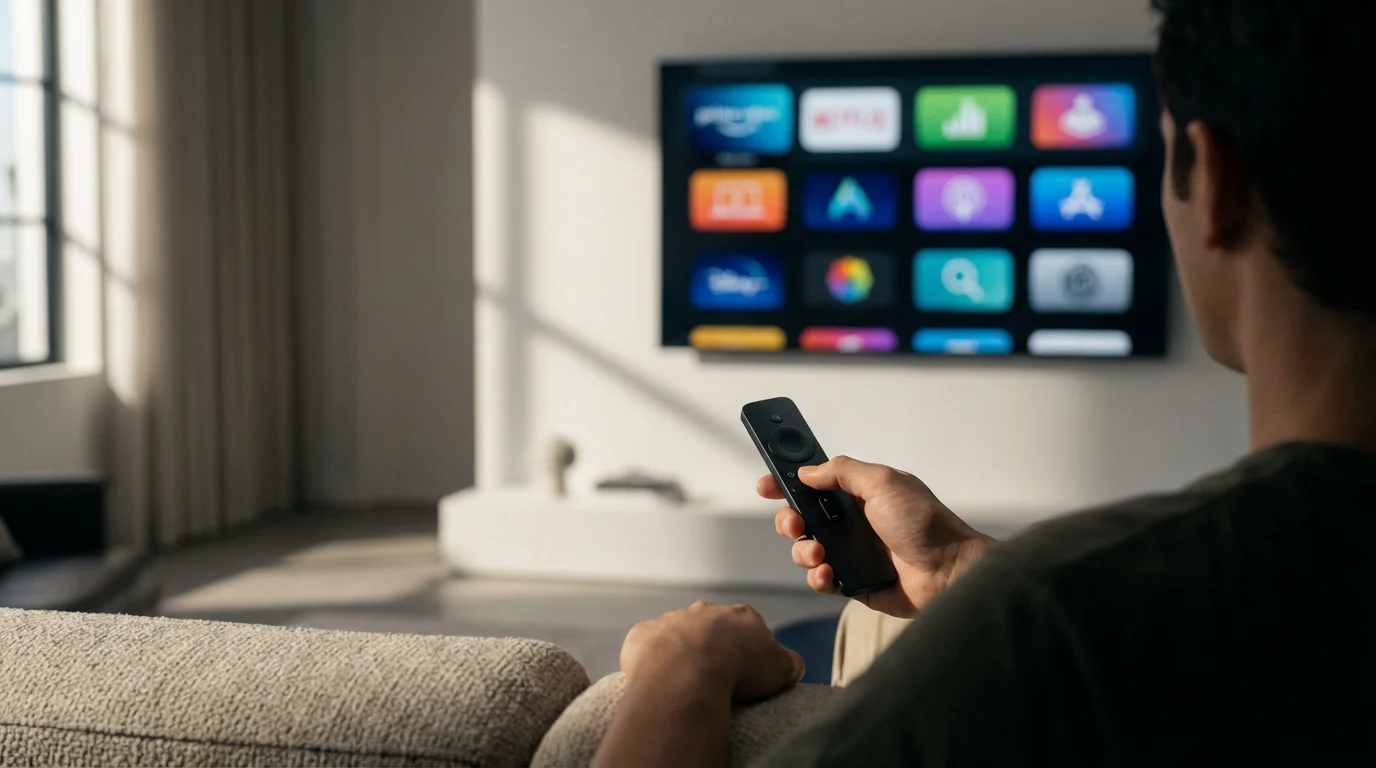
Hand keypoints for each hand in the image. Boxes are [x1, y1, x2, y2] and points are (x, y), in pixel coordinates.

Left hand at [620, 600, 804, 703]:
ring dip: (680, 652)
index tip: (745, 671)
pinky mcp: (643, 634)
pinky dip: (651, 659)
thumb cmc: (738, 669)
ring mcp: (671, 619)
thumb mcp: (782, 668)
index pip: (749, 626)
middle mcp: (705, 611)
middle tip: (714, 677)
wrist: (688, 672)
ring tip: (684, 682)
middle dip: (712, 647)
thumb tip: (792, 664)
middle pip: (711, 627)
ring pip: (677, 634)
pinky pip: (647, 646)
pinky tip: (658, 679)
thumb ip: (790, 661)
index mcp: (740, 615)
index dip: (748, 649)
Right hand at [759, 456, 994, 618]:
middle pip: (800, 519)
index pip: (814, 484)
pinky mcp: (853, 582)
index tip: (767, 485)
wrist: (949, 572)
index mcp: (859, 494)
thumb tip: (809, 471)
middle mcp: (852, 522)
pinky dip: (818, 577)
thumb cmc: (925, 524)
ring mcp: (851, 553)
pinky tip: (828, 574)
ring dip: (803, 551)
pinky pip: (821, 579)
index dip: (787, 483)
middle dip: (789, 521)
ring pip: (805, 550)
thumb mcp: (885, 483)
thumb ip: (844, 471)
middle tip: (797, 524)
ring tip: (821, 555)